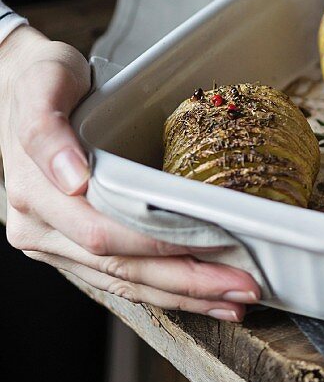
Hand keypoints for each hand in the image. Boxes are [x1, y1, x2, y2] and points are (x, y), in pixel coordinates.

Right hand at [1, 26, 258, 319]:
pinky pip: (120, 277)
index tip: (213, 245)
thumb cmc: (42, 81)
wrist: (19, 87)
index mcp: (37, 196)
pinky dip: (164, 288)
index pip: (105, 233)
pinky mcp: (74, 248)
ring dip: (183, 295)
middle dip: (186, 281)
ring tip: (234, 299)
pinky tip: (202, 293)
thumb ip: (47, 131)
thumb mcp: (44, 86)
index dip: (160, 245)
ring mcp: (57, 244)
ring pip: (124, 282)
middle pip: (121, 268)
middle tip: (243, 286)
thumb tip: (73, 178)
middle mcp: (43, 230)